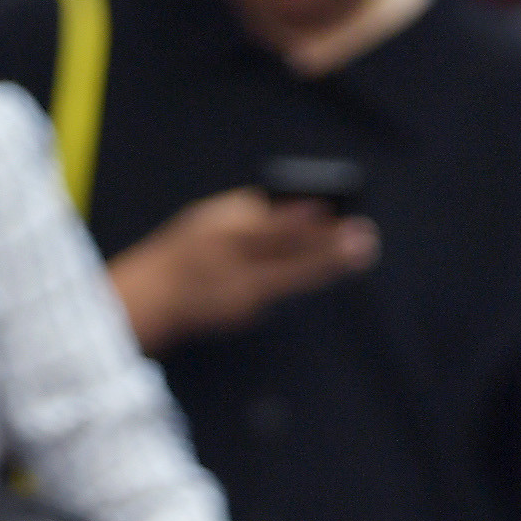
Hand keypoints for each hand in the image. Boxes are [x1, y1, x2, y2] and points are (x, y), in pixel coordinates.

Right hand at [111, 187, 376, 351]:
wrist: (154, 295)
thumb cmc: (189, 245)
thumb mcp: (212, 217)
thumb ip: (254, 214)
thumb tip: (306, 211)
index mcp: (218, 233)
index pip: (263, 228)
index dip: (296, 220)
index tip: (327, 208)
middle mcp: (228, 268)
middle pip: (286, 258)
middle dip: (329, 248)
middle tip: (366, 237)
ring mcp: (238, 296)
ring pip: (292, 278)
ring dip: (329, 264)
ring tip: (363, 251)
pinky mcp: (246, 312)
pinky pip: (279, 290)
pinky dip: (301, 275)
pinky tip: (334, 264)